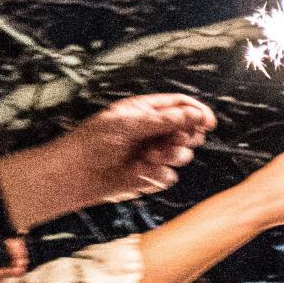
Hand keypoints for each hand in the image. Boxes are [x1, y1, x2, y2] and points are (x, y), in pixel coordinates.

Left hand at [0, 94, 215, 230]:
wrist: (76, 175)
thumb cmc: (92, 143)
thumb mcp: (129, 123)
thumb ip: (164, 119)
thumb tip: (193, 114)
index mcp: (146, 111)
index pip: (181, 106)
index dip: (197, 112)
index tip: (207, 122)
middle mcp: (153, 132)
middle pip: (188, 131)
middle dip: (183, 138)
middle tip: (171, 141)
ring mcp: (153, 154)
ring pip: (182, 155)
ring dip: (167, 157)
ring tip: (145, 158)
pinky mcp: (151, 176)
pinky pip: (169, 176)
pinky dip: (155, 175)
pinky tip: (136, 172)